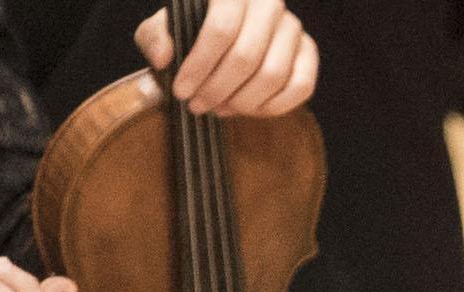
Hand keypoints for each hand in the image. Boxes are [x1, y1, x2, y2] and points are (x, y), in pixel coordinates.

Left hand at [136, 0, 316, 116]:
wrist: (223, 32)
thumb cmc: (190, 29)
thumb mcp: (163, 29)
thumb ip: (155, 38)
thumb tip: (165, 58)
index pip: (220, 30)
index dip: (199, 66)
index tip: (181, 92)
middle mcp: (267, 2)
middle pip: (247, 56)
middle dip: (218, 89)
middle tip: (198, 106)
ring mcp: (292, 26)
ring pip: (274, 75)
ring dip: (244, 101)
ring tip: (220, 108)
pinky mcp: (308, 51)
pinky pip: (300, 87)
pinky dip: (274, 106)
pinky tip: (249, 109)